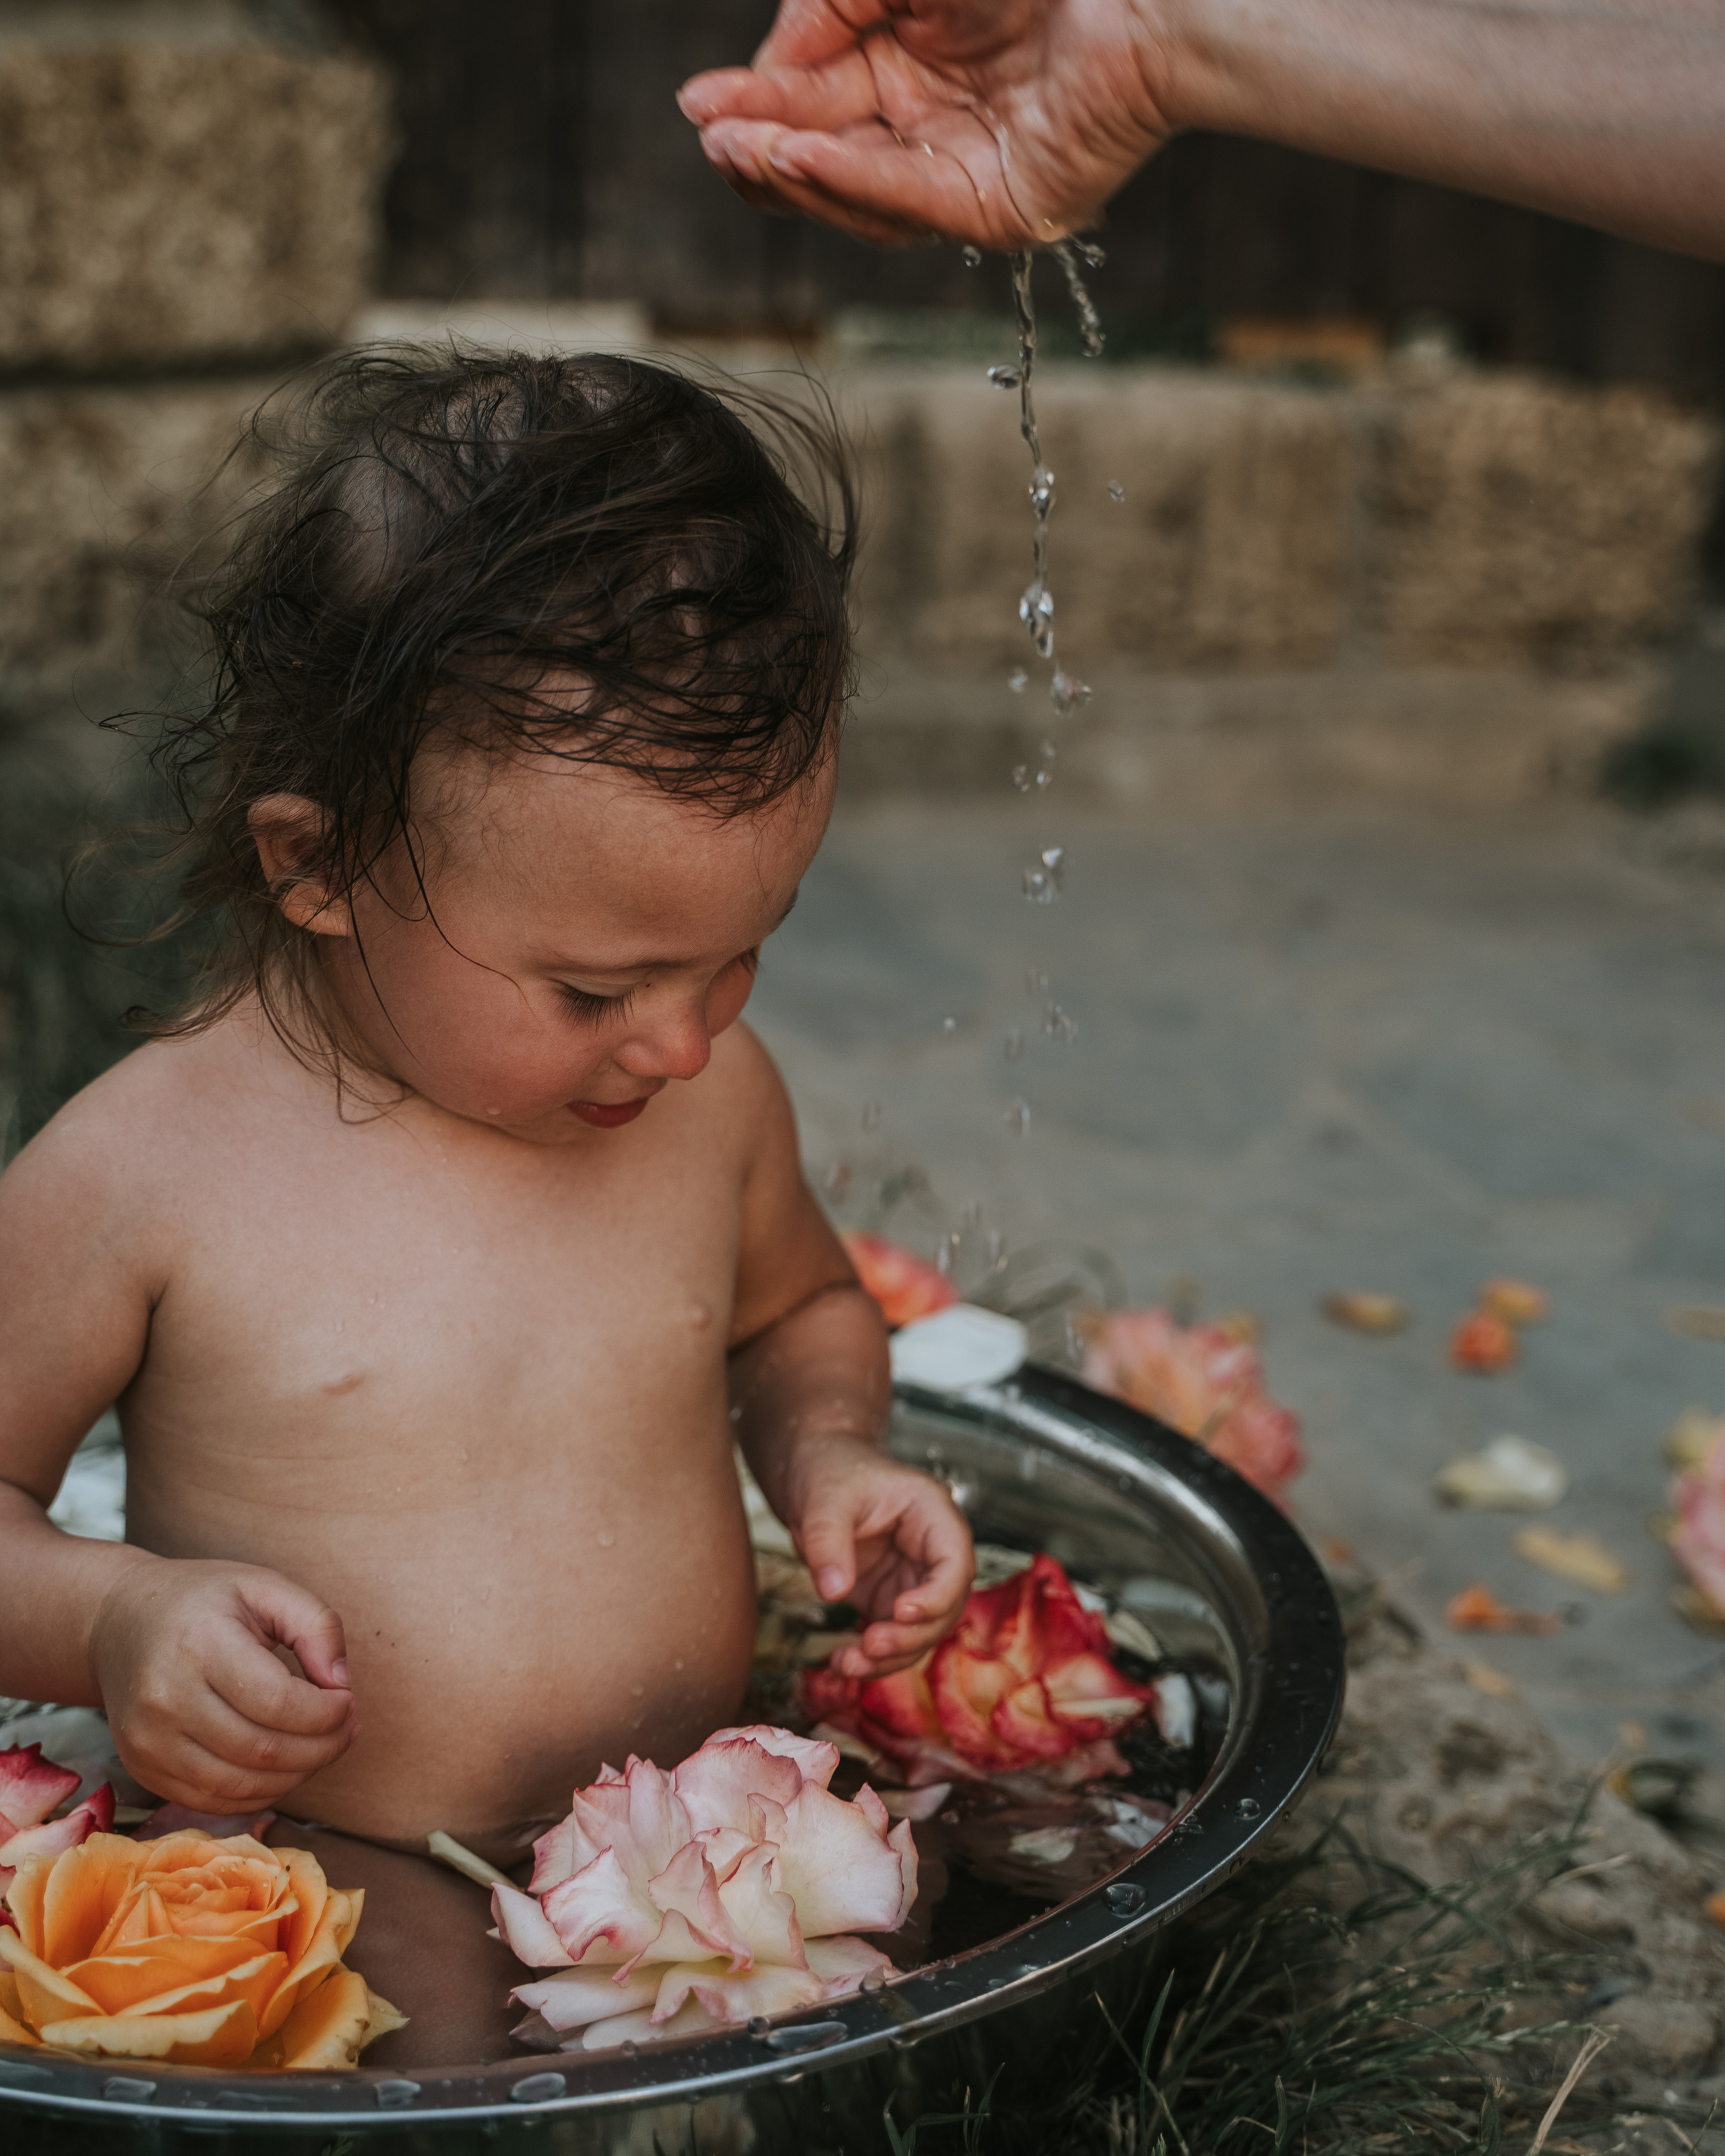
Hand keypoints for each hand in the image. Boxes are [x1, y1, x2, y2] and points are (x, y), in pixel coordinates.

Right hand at [88, 1558, 357, 1811]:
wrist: (119, 1622)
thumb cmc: (203, 1600)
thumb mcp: (265, 1586)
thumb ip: (316, 1625)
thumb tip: (342, 1683)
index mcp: (199, 1644)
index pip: (279, 1702)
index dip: (328, 1713)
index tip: (348, 1700)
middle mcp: (166, 1698)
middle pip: (264, 1751)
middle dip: (323, 1748)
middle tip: (346, 1729)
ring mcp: (149, 1741)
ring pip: (242, 1786)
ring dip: (297, 1776)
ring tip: (322, 1747)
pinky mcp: (143, 1768)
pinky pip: (214, 1801)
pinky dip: (260, 1793)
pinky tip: (283, 1766)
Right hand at [677, 0, 1181, 247]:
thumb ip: (824, 15)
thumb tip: (762, 82)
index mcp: (906, 61)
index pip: (812, 102)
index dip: (755, 109)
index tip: (700, 109)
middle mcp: (932, 123)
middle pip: (826, 159)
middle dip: (763, 151)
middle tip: (714, 142)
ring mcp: (966, 171)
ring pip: (860, 193)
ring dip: (796, 173)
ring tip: (746, 151)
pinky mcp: (1003, 207)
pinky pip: (913, 199)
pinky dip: (854, 181)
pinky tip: (802, 158)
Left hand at [786, 1434, 973, 1677]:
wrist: (813, 1473)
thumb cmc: (829, 1472)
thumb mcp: (823, 1499)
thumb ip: (827, 1542)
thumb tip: (833, 1592)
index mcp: (932, 1514)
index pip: (955, 1563)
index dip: (937, 1595)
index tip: (900, 1611)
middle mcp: (932, 1552)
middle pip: (945, 1607)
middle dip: (911, 1635)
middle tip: (870, 1646)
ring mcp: (912, 1579)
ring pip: (922, 1631)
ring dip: (891, 1656)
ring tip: (847, 1663)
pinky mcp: (889, 1599)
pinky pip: (894, 1637)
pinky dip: (873, 1657)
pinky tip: (843, 1661)